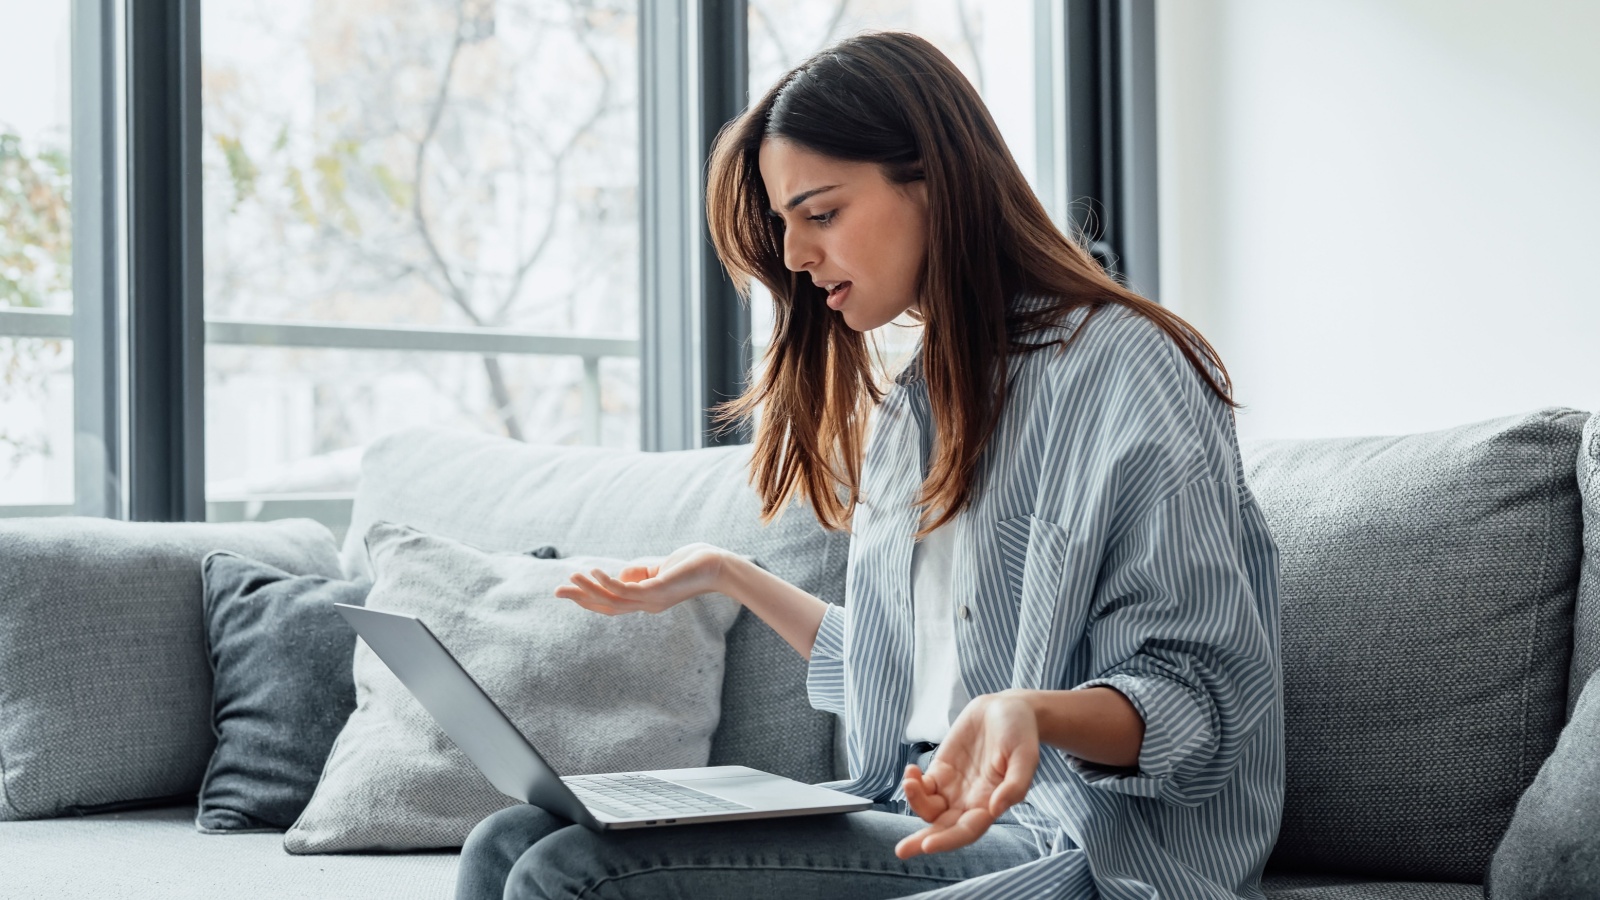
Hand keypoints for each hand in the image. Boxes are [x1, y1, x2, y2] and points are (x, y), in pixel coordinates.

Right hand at [553, 542, 727, 615]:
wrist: (717, 565)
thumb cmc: (691, 564)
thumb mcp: (657, 568)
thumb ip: (638, 572)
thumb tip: (621, 575)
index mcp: (645, 601)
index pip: (611, 604)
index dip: (589, 599)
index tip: (568, 590)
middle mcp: (647, 605)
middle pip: (607, 607)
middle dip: (582, 599)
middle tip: (557, 591)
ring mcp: (652, 600)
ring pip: (613, 601)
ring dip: (590, 590)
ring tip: (572, 578)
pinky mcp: (657, 591)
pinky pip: (627, 590)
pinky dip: (608, 582)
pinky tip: (595, 573)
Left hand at [894, 691, 1039, 858]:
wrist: (1007, 708)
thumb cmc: (1021, 733)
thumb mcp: (1025, 757)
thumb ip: (1015, 785)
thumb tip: (996, 809)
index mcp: (990, 803)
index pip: (967, 831)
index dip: (948, 840)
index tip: (928, 845)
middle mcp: (970, 801)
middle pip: (943, 827)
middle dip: (922, 840)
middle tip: (902, 851)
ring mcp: (953, 786)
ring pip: (929, 807)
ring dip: (915, 801)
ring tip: (909, 781)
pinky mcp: (941, 769)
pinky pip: (923, 785)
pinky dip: (913, 783)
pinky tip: (910, 772)